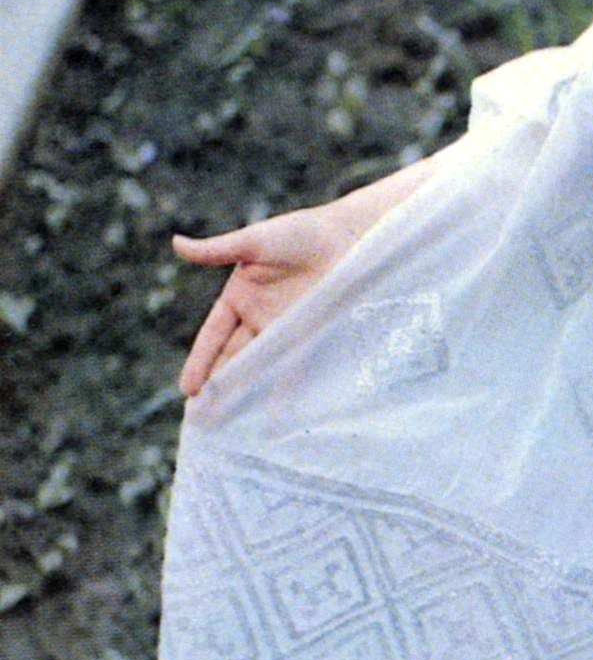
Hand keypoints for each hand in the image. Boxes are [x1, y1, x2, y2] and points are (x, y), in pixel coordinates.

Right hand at [171, 148, 450, 396]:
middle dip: (218, 387)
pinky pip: (296, 368)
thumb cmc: (301, 233)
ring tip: (230, 427)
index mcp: (240, 297)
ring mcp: (286, 329)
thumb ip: (217, 250)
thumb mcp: (254, 241)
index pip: (213, 336)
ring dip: (245, 395)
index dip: (201, 362)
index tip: (188, 389)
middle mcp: (260, 318)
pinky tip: (277, 416)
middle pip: (233, 358)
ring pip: (260, 367)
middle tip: (200, 420)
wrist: (351, 236)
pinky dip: (286, 391)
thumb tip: (175, 243)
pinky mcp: (312, 335)